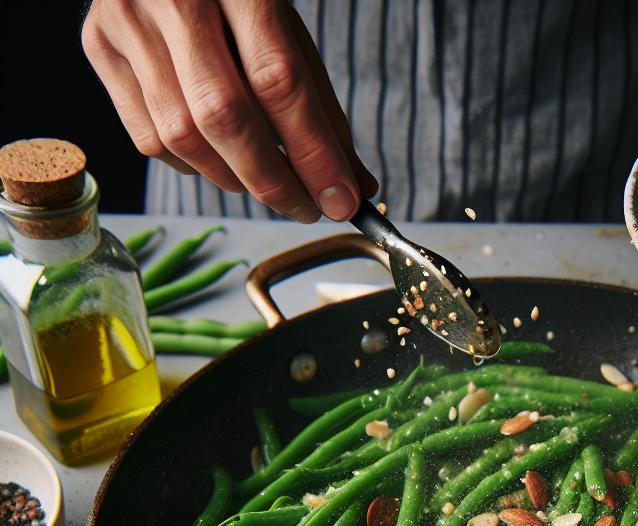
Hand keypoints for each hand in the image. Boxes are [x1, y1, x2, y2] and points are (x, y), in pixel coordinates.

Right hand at [83, 0, 376, 221]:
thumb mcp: (285, 32)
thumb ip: (319, 108)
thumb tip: (352, 188)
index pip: (279, 82)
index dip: (314, 153)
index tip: (342, 201)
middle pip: (224, 116)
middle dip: (274, 181)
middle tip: (307, 209)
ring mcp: (125, 19)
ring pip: (183, 137)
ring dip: (235, 178)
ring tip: (266, 182)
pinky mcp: (98, 46)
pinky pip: (150, 139)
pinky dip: (194, 166)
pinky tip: (217, 157)